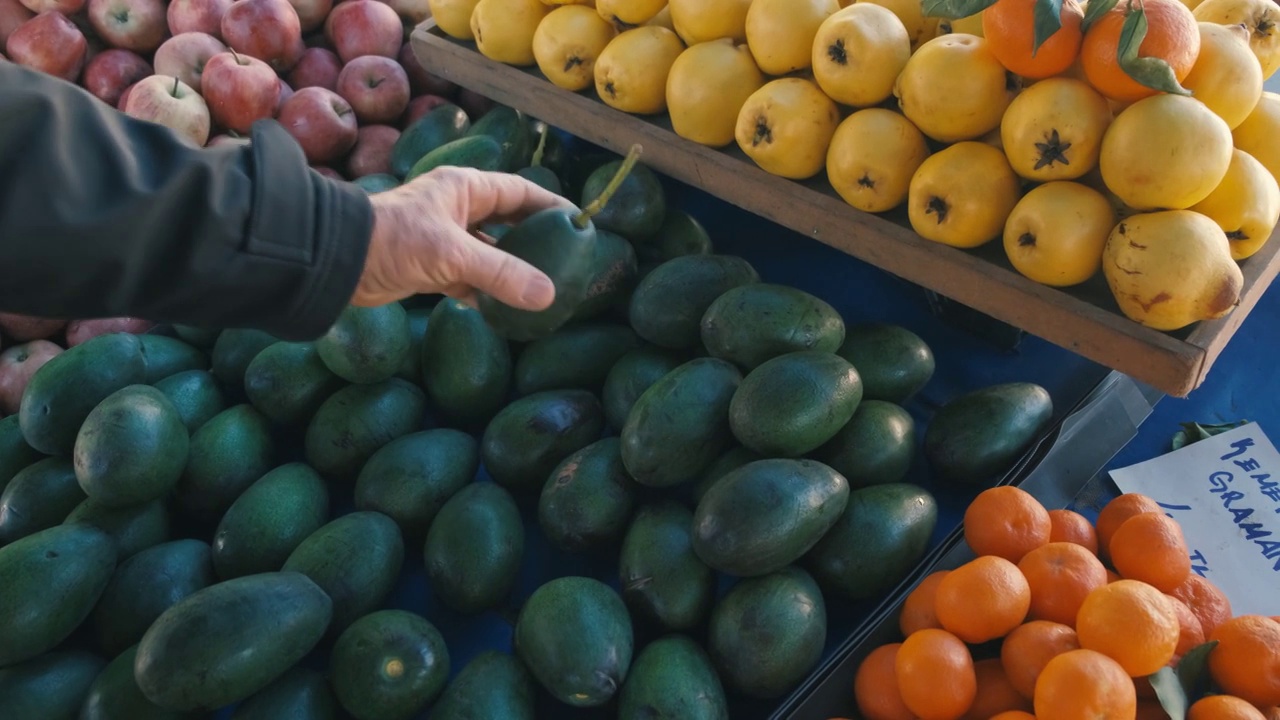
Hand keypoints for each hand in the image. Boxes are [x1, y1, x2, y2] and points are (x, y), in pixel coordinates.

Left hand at [352, 166, 578, 308]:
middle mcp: (458, 210)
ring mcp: (446, 240)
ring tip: (546, 291)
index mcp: (465, 189)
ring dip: (513, 273)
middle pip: (509, 223)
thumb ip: (501, 273)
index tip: (579, 224)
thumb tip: (547, 296)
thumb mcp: (452, 254)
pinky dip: (489, 294)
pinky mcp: (434, 269)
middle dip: (536, 242)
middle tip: (568, 261)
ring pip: (492, 255)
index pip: (520, 192)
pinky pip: (472, 280)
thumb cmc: (394, 240)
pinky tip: (509, 311)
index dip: (551, 205)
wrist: (338, 262)